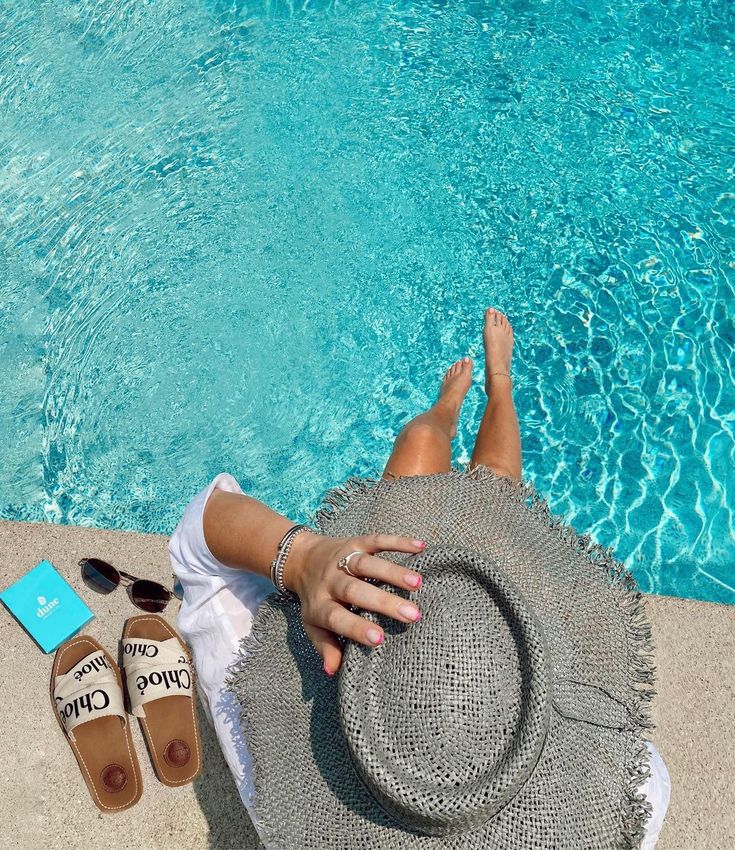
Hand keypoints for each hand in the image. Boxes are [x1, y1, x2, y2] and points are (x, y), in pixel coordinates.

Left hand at [284, 532, 425, 675]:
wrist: (301, 559)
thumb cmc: (315, 599)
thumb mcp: (313, 625)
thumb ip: (325, 646)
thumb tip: (333, 671)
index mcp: (321, 605)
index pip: (337, 618)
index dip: (356, 628)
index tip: (379, 639)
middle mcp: (330, 581)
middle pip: (355, 590)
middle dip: (383, 602)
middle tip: (412, 614)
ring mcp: (343, 559)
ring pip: (366, 563)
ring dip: (392, 571)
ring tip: (417, 583)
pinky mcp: (355, 542)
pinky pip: (376, 540)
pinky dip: (397, 542)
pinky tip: (420, 547)